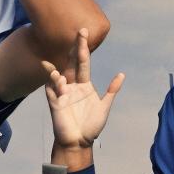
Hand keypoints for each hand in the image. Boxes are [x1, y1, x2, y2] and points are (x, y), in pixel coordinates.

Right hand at [43, 29, 124, 150]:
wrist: (80, 142)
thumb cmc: (91, 126)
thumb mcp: (104, 106)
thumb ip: (111, 90)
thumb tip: (121, 74)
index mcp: (84, 85)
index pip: (83, 63)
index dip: (84, 48)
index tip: (84, 33)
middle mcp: (72, 86)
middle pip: (72, 63)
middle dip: (75, 48)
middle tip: (80, 32)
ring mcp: (62, 93)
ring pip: (60, 75)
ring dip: (60, 70)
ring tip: (62, 69)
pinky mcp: (55, 103)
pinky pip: (52, 90)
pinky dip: (54, 83)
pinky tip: (57, 79)